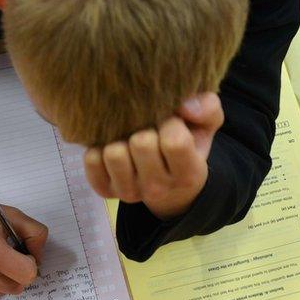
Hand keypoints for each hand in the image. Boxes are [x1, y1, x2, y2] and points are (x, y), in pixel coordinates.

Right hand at [0, 167, 47, 296]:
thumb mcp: (6, 213)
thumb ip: (33, 232)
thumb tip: (38, 256)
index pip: (29, 274)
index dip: (30, 262)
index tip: (22, 252)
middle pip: (18, 286)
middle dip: (18, 271)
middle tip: (7, 253)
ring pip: (2, 291)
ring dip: (3, 277)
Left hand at [83, 92, 223, 219]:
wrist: (169, 180)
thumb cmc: (187, 142)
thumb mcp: (205, 125)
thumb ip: (208, 108)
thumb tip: (184, 106)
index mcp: (188, 174)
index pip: (174, 142)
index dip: (171, 122)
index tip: (170, 121)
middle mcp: (158, 189)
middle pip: (141, 143)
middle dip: (145, 127)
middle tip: (149, 128)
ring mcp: (129, 193)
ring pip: (114, 154)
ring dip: (120, 138)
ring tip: (130, 136)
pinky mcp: (105, 190)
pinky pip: (92, 161)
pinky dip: (98, 148)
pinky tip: (113, 145)